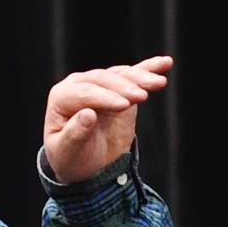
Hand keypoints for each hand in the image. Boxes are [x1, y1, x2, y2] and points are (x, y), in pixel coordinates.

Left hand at [42, 55, 172, 184]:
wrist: (83, 163)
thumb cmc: (71, 157)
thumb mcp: (68, 151)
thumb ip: (75, 133)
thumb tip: (88, 113)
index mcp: (61, 97)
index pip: (84, 92)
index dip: (104, 98)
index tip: (124, 105)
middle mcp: (79, 84)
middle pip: (104, 80)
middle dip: (124, 87)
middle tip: (142, 97)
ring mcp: (100, 84)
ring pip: (121, 75)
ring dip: (141, 77)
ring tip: (158, 82)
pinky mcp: (118, 88)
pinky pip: (134, 75)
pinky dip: (150, 69)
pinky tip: (166, 62)